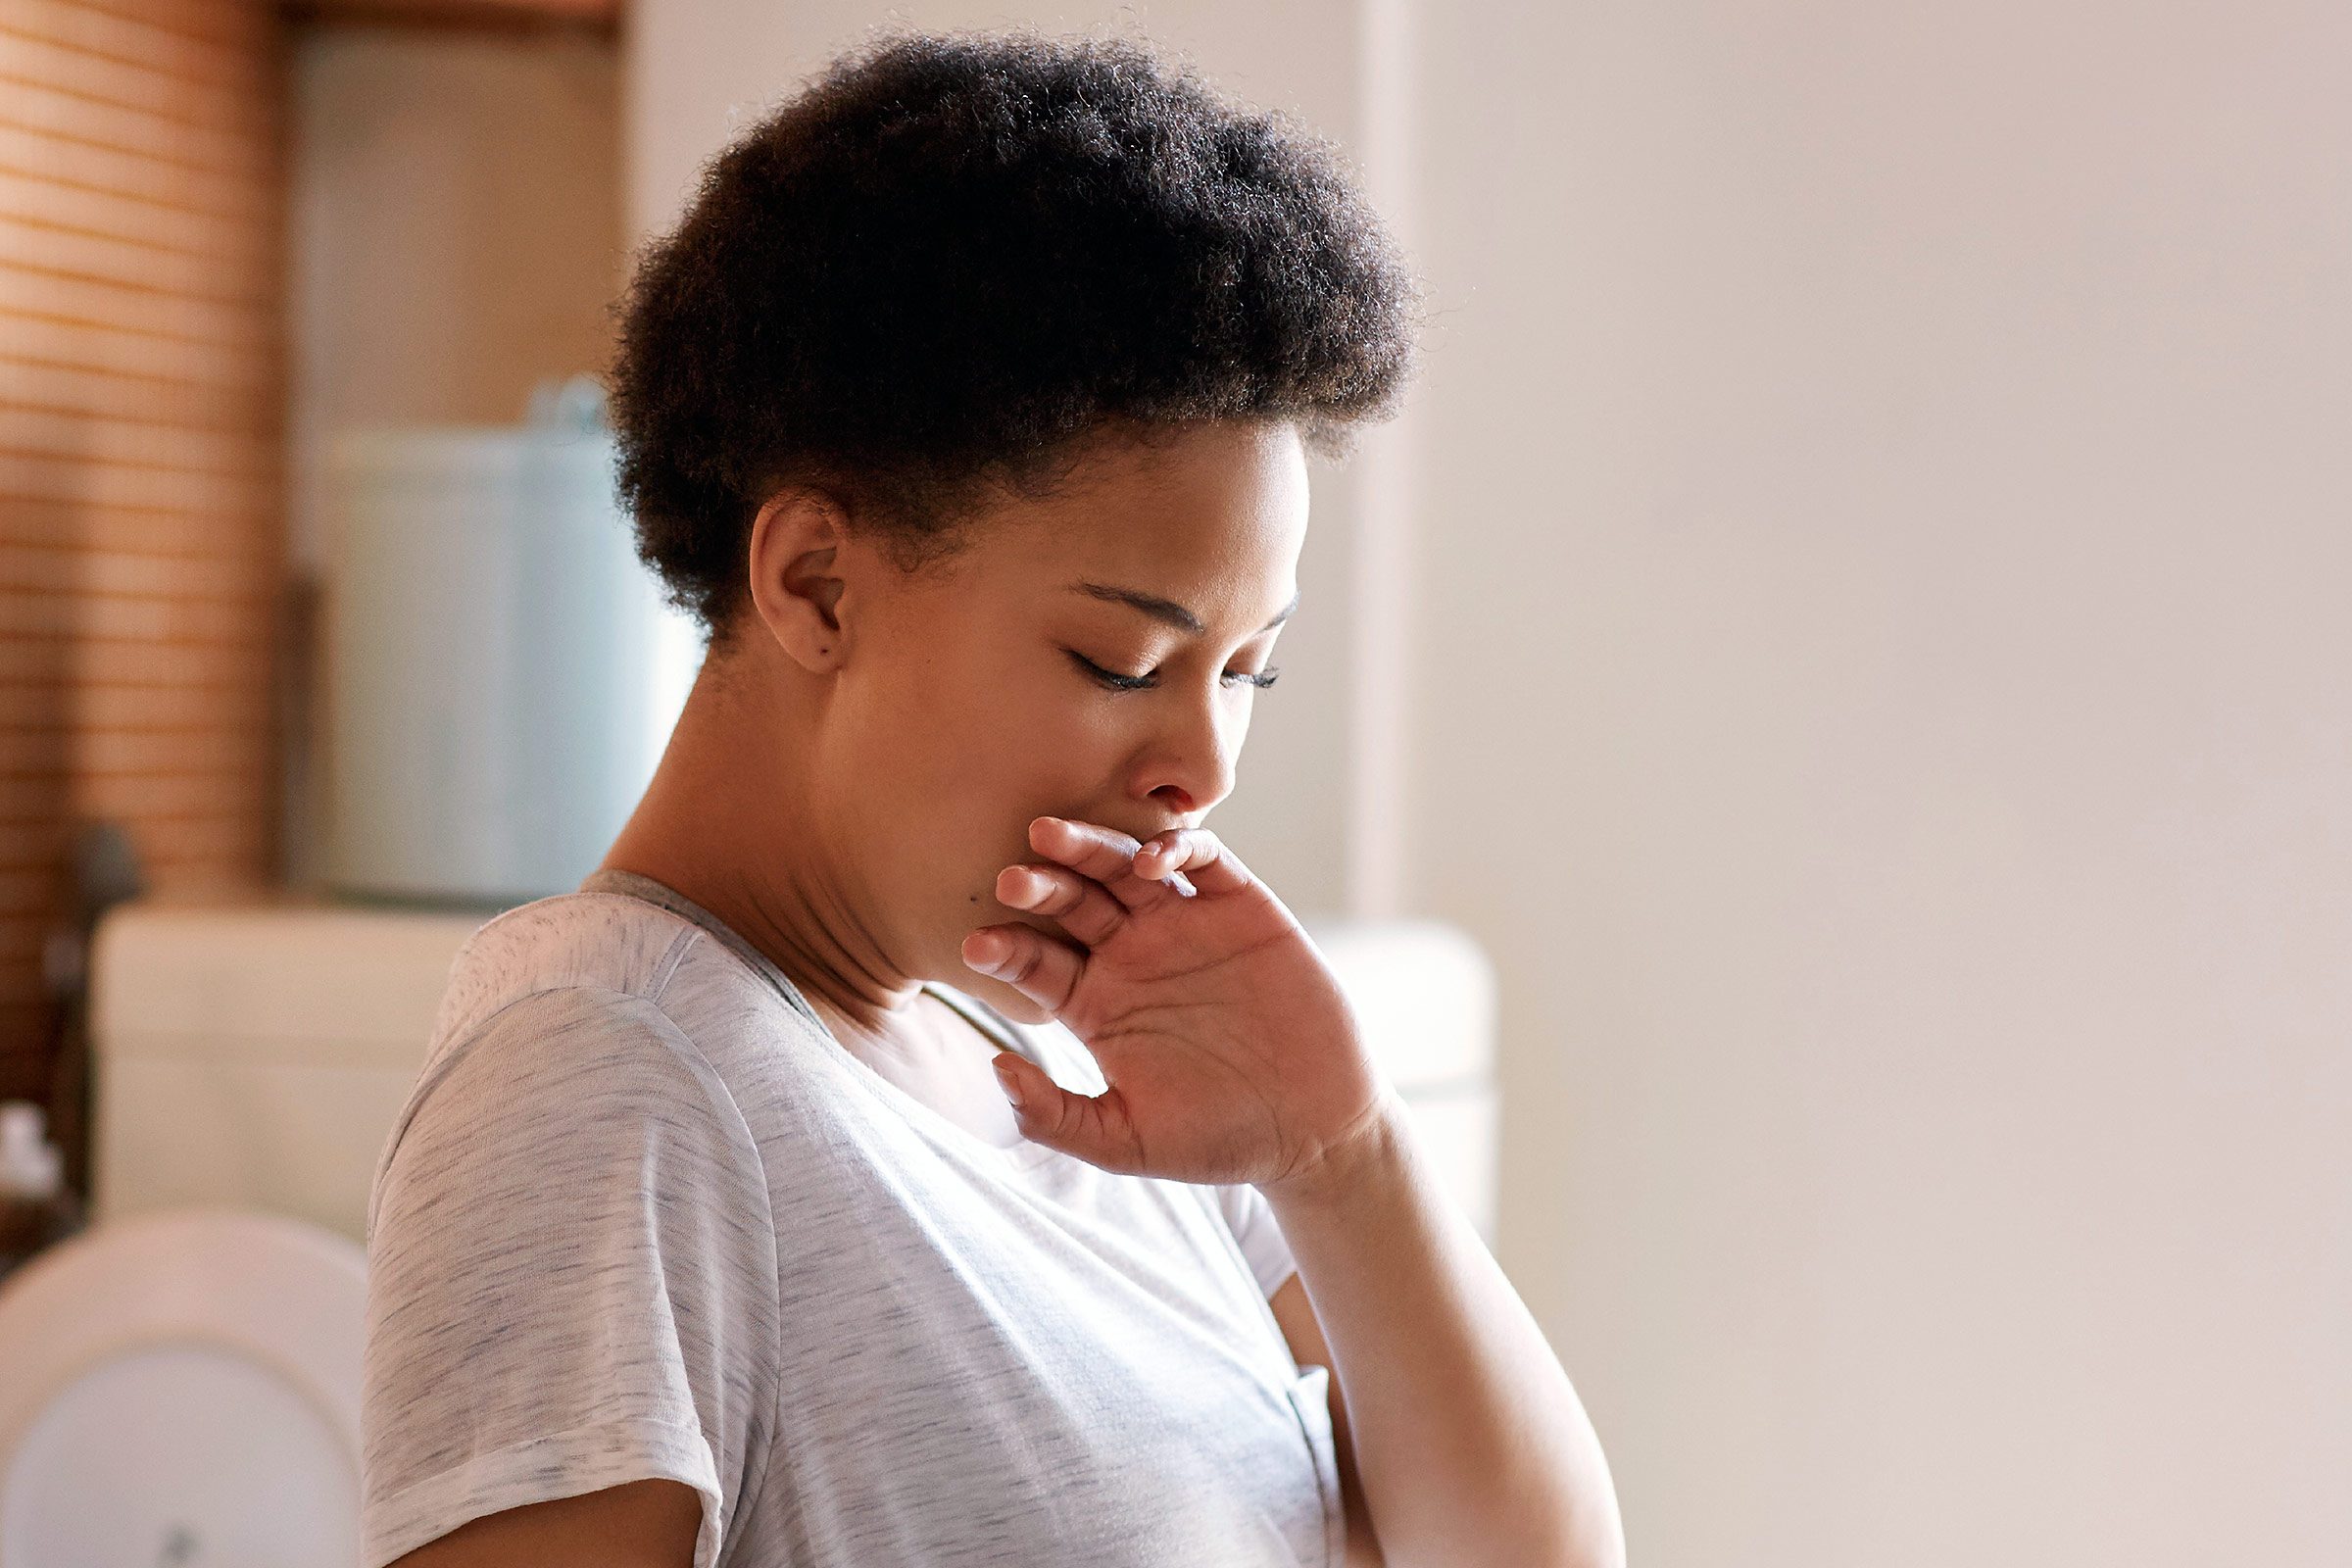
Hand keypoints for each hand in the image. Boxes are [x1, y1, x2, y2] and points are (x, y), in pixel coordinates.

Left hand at [961, 815, 1397, 1190]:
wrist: (1312, 1129)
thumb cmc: (1216, 1138)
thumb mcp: (1125, 1140)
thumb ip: (1055, 1115)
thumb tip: (995, 1067)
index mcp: (1096, 1002)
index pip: (1037, 961)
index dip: (1006, 950)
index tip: (978, 949)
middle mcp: (1132, 955)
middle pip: (1071, 901)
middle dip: (1038, 886)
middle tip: (1010, 878)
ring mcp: (1185, 926)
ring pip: (1125, 868)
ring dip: (1088, 847)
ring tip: (1050, 837)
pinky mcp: (1241, 909)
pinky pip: (1205, 860)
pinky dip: (1177, 848)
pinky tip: (1152, 862)